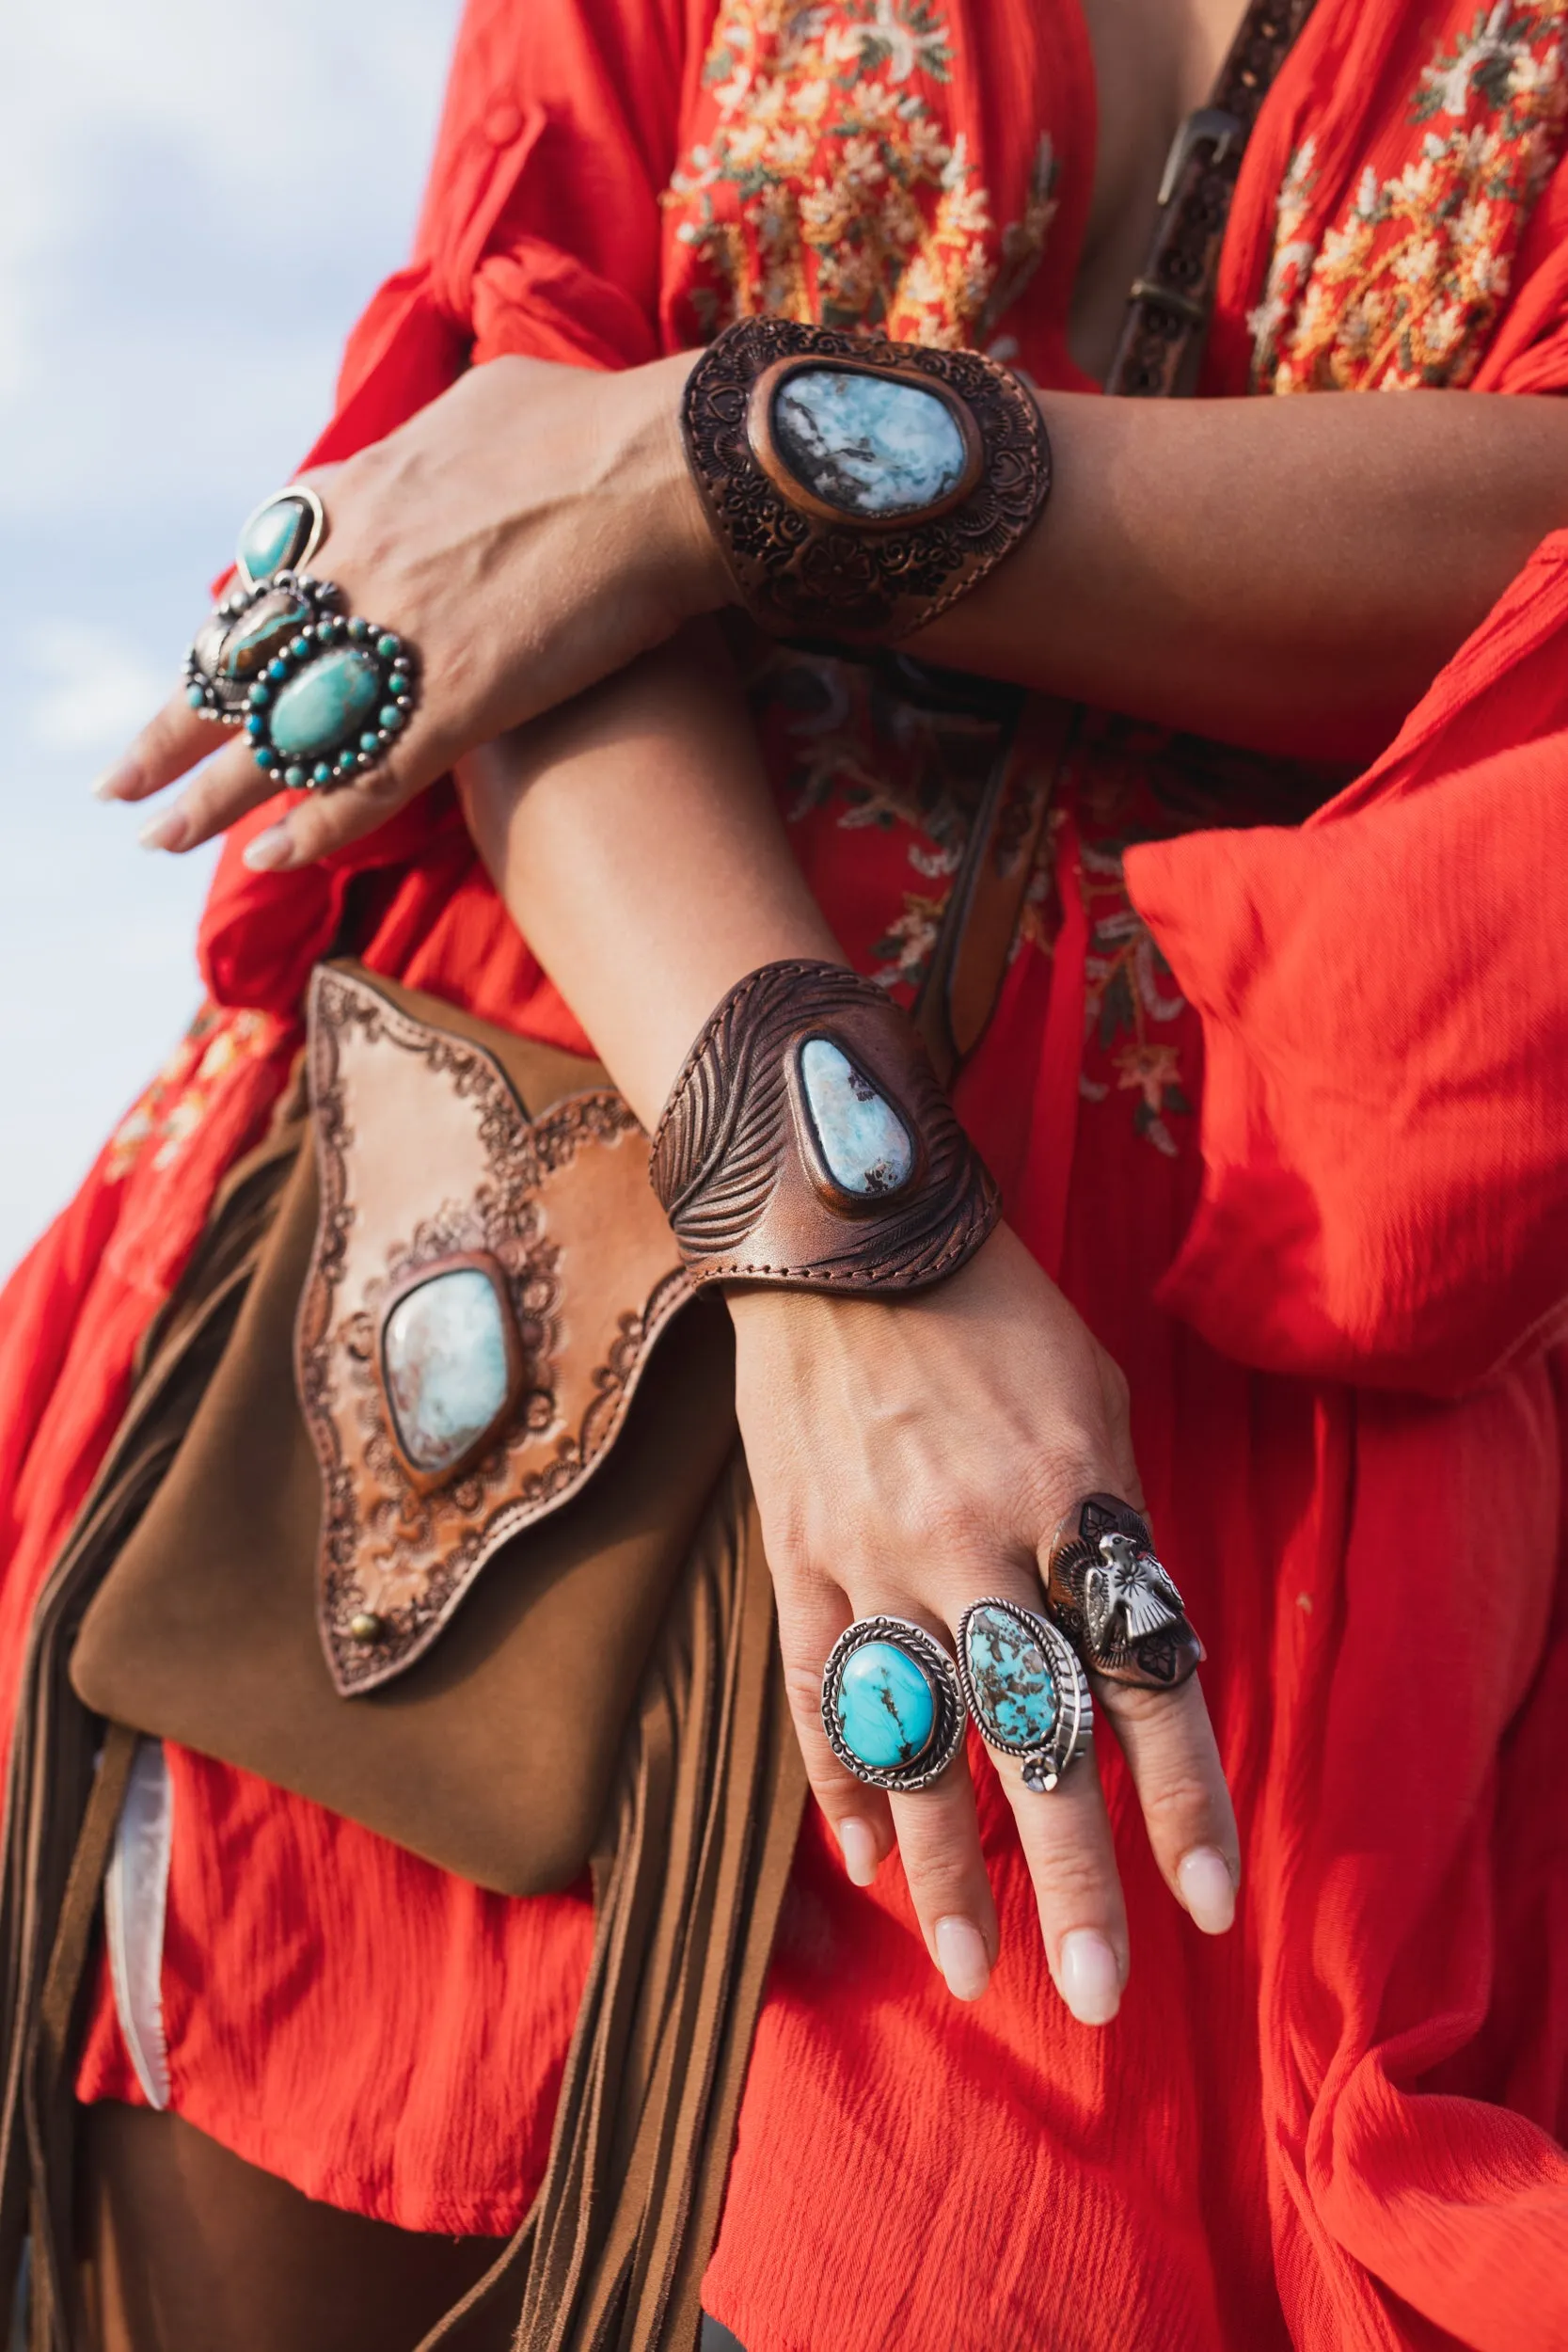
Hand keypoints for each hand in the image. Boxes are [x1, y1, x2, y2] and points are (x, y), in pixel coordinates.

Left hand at [96, 352, 727, 868]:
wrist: (665, 467)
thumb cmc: (594, 425)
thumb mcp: (484, 402)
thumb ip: (440, 441)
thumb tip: (451, 445)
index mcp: (358, 494)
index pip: (260, 581)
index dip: (226, 637)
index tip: (205, 671)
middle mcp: (354, 569)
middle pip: (237, 661)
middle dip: (175, 726)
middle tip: (124, 777)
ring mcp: (397, 639)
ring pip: (274, 731)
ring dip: (209, 794)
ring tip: (158, 835)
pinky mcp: (454, 704)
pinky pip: (361, 781)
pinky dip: (311, 828)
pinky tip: (266, 859)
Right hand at [729, 1222, 1238, 2022]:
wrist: (845, 1232)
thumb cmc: (995, 1311)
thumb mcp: (1094, 1399)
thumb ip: (1114, 1525)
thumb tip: (1125, 1653)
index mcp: (1075, 1498)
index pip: (1144, 1676)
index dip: (1183, 1796)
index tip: (1210, 1900)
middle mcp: (978, 1541)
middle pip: (1034, 1736)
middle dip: (1073, 1876)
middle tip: (1101, 1992)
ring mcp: (874, 1550)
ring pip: (918, 1737)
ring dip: (947, 1865)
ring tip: (972, 1969)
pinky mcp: (797, 1549)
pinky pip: (818, 1688)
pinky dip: (842, 1781)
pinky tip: (867, 1860)